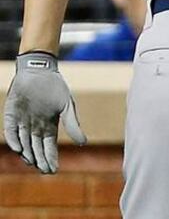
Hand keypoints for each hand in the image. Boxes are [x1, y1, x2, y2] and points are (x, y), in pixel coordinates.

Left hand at [3, 52, 86, 173]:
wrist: (39, 70)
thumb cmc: (55, 87)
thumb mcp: (67, 106)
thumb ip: (72, 124)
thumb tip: (83, 143)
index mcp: (48, 126)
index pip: (49, 147)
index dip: (51, 158)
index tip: (54, 170)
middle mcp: (34, 127)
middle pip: (36, 148)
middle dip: (40, 160)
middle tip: (44, 171)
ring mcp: (22, 122)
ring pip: (23, 142)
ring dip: (28, 153)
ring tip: (33, 163)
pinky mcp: (11, 115)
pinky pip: (11, 130)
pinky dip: (14, 139)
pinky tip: (19, 148)